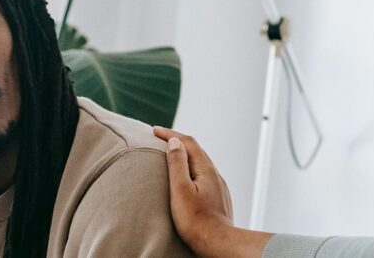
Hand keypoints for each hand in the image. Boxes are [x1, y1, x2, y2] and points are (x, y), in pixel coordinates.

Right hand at [154, 127, 272, 257]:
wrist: (218, 244)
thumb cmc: (196, 221)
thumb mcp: (180, 190)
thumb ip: (177, 164)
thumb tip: (174, 142)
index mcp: (206, 169)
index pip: (187, 142)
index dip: (170, 134)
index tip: (154, 130)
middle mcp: (215, 174)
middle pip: (196, 150)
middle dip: (178, 141)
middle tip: (160, 137)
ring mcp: (219, 186)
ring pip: (201, 163)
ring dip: (185, 154)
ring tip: (171, 154)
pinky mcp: (218, 198)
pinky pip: (204, 175)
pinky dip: (192, 168)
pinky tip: (187, 176)